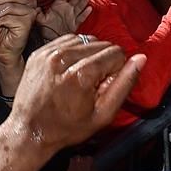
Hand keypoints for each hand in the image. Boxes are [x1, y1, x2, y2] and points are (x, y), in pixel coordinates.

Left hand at [5, 34, 143, 153]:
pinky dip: (73, 51)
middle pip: (101, 44)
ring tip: (79, 76)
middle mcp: (63, 58)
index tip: (102, 86)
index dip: (115, 70)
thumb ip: (125, 84)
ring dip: (88, 55)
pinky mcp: (40, 52)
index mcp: (81, 74)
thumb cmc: (66, 127)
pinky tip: (69, 69)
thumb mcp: (103, 114)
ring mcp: (49, 53)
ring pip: (85, 39)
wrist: (29, 130)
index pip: (116, 53)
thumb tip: (140, 59)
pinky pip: (67, 40)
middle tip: (91, 84)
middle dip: (102, 62)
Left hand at [39, 0, 94, 41]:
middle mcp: (66, 9)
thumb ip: (38, 13)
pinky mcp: (75, 24)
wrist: (50, 39)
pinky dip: (85, 13)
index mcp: (58, 5)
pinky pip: (81, 18)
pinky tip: (89, 8)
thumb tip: (35, 7)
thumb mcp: (40, 19)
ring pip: (80, 6)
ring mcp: (72, 16)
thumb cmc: (45, 28)